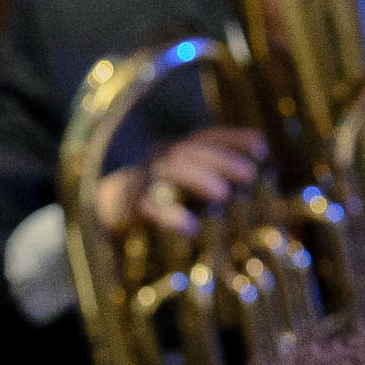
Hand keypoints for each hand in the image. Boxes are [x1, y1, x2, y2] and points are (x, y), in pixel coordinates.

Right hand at [95, 128, 265, 240]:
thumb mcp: (182, 193)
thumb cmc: (151, 208)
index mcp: (175, 153)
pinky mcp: (124, 203)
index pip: (206, 137)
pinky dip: (169, 215)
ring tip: (223, 193)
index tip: (262, 149)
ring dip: (198, 177)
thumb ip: (210, 189)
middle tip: (249, 174)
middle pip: (192, 149)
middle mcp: (159, 158)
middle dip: (222, 158)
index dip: (233, 138)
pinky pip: (148, 205)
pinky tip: (190, 227)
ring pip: (170, 169)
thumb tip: (253, 194)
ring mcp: (141, 178)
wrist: (101, 220)